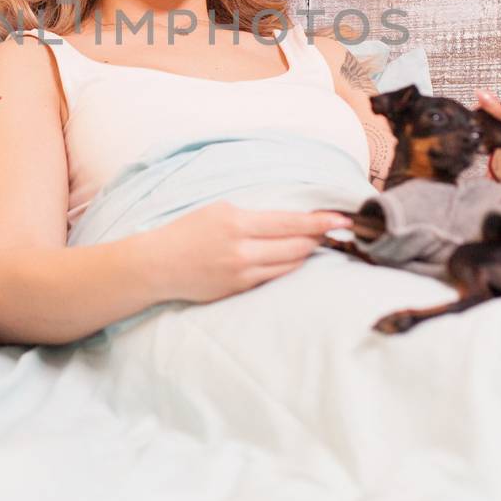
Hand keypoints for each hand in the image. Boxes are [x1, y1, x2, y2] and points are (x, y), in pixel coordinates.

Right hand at [148, 201, 354, 303]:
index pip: (290, 222)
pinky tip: (293, 259)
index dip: (320, 222)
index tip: (342, 219)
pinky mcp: (239, 289)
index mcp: (237, 223)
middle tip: (334, 230)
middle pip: (296, 246)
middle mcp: (242, 250)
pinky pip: (274, 278)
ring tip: (316, 243)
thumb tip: (289, 220)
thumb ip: (253, 216)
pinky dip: (287, 266)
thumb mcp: (219, 210)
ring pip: (289, 264)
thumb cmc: (186, 232)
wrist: (157, 265)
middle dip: (318, 237)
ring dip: (306, 253)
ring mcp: (241, 273)